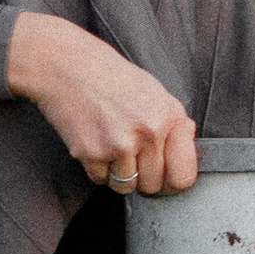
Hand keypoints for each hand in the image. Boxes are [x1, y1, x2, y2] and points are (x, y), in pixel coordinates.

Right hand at [6, 13, 199, 195]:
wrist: (68, 66)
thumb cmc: (112, 78)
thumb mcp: (154, 93)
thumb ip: (173, 127)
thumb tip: (186, 161)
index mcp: (170, 117)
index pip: (183, 177)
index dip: (172, 182)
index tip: (163, 179)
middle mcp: (149, 132)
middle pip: (152, 186)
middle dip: (141, 177)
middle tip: (129, 154)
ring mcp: (120, 144)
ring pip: (126, 187)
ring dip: (117, 173)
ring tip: (110, 143)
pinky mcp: (91, 153)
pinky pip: (100, 180)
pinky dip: (96, 167)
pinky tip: (94, 140)